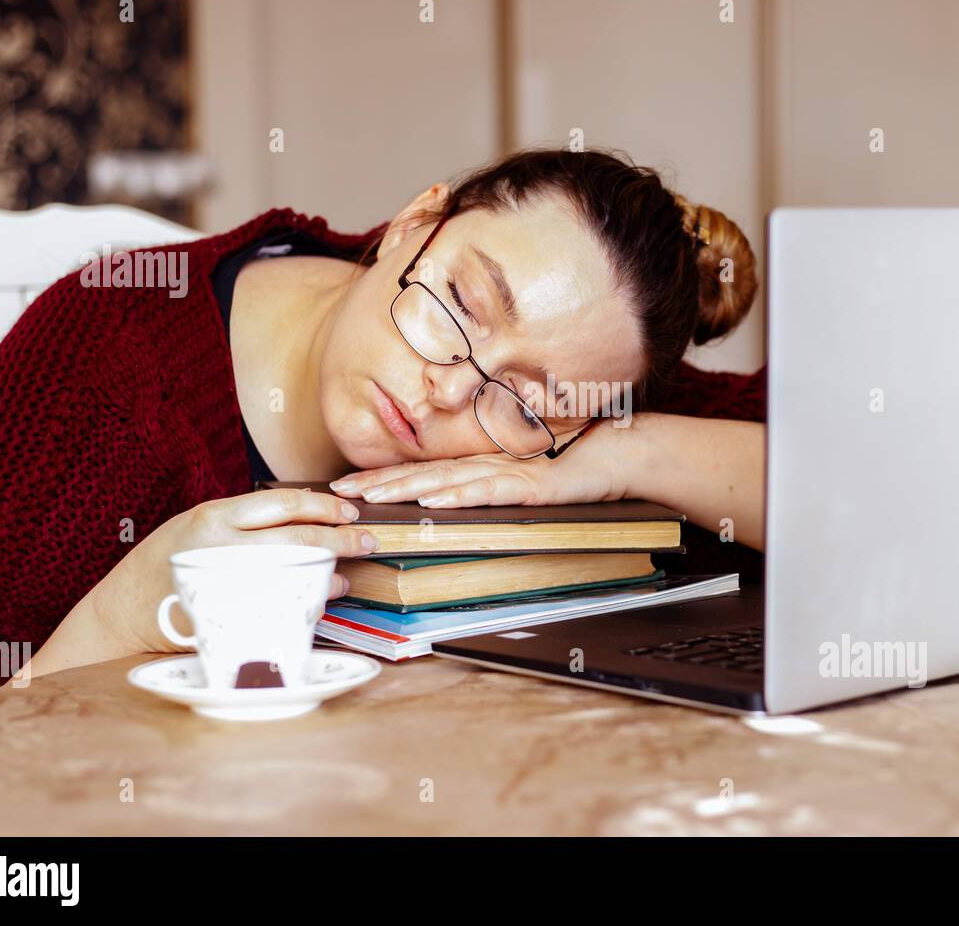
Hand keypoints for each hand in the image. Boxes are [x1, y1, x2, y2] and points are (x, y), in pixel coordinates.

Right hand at [29, 489, 377, 675]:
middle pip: (296, 538)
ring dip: (330, 572)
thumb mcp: (199, 528)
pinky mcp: (227, 617)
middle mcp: (220, 546)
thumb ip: (243, 523)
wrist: (121, 614)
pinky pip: (279, 606)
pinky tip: (323, 598)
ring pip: (294, 573)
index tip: (349, 511)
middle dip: (341, 539)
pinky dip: (308, 599)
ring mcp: (224, 584)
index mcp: (215, 517)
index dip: (323, 505)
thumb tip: (307, 521)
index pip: (282, 503)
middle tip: (368, 540)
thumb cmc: (167, 565)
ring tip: (349, 573)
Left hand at [331, 421, 628, 507]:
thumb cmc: (578, 467)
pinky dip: (459, 496)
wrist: (621, 454)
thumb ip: (498, 489)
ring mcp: (509, 474)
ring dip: (407, 488)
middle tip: (337, 492)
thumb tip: (459, 504)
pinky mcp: (531, 486)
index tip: (348, 486)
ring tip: (370, 497)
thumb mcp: (529, 483)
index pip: (426, 472)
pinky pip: (488, 491)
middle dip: (379, 483)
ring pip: (448, 482)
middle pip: (424, 474)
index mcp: (484, 466)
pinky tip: (432, 501)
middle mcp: (489, 466)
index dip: (386, 478)